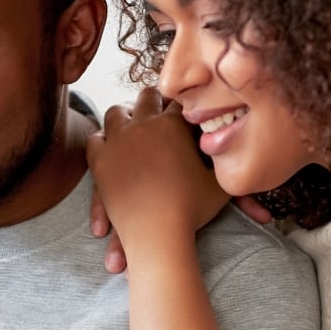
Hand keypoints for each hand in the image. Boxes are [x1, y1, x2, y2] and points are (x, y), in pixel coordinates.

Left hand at [86, 87, 244, 272]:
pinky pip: (96, 139)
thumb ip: (225, 159)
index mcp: (175, 124)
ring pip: (116, 112)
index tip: (180, 100)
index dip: (182, 99)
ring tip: (130, 122)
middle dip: (154, 99)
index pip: (179, 100)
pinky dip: (102, 140)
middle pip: (147, 96)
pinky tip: (108, 144)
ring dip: (124, 115)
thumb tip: (234, 145)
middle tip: (157, 105)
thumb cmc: (193, 209)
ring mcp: (119, 140)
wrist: (159, 232)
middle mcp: (145, 124)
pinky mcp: (100, 160)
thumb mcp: (219, 182)